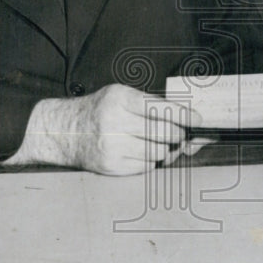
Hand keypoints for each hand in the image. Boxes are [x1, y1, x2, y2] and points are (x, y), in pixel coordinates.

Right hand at [3, 84, 203, 174]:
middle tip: (181, 134)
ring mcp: (112, 146)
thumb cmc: (99, 110)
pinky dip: (150, 161)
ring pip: (158, 152)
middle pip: (164, 132)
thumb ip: (150, 104)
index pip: (160, 108)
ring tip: (159, 144)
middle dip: (178, 134)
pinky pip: (145, 167)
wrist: (65, 131)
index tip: (197, 120)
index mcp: (120, 99)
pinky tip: (142, 153)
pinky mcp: (111, 166)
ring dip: (165, 149)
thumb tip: (185, 118)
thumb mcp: (121, 95)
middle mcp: (115, 122)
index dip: (183, 116)